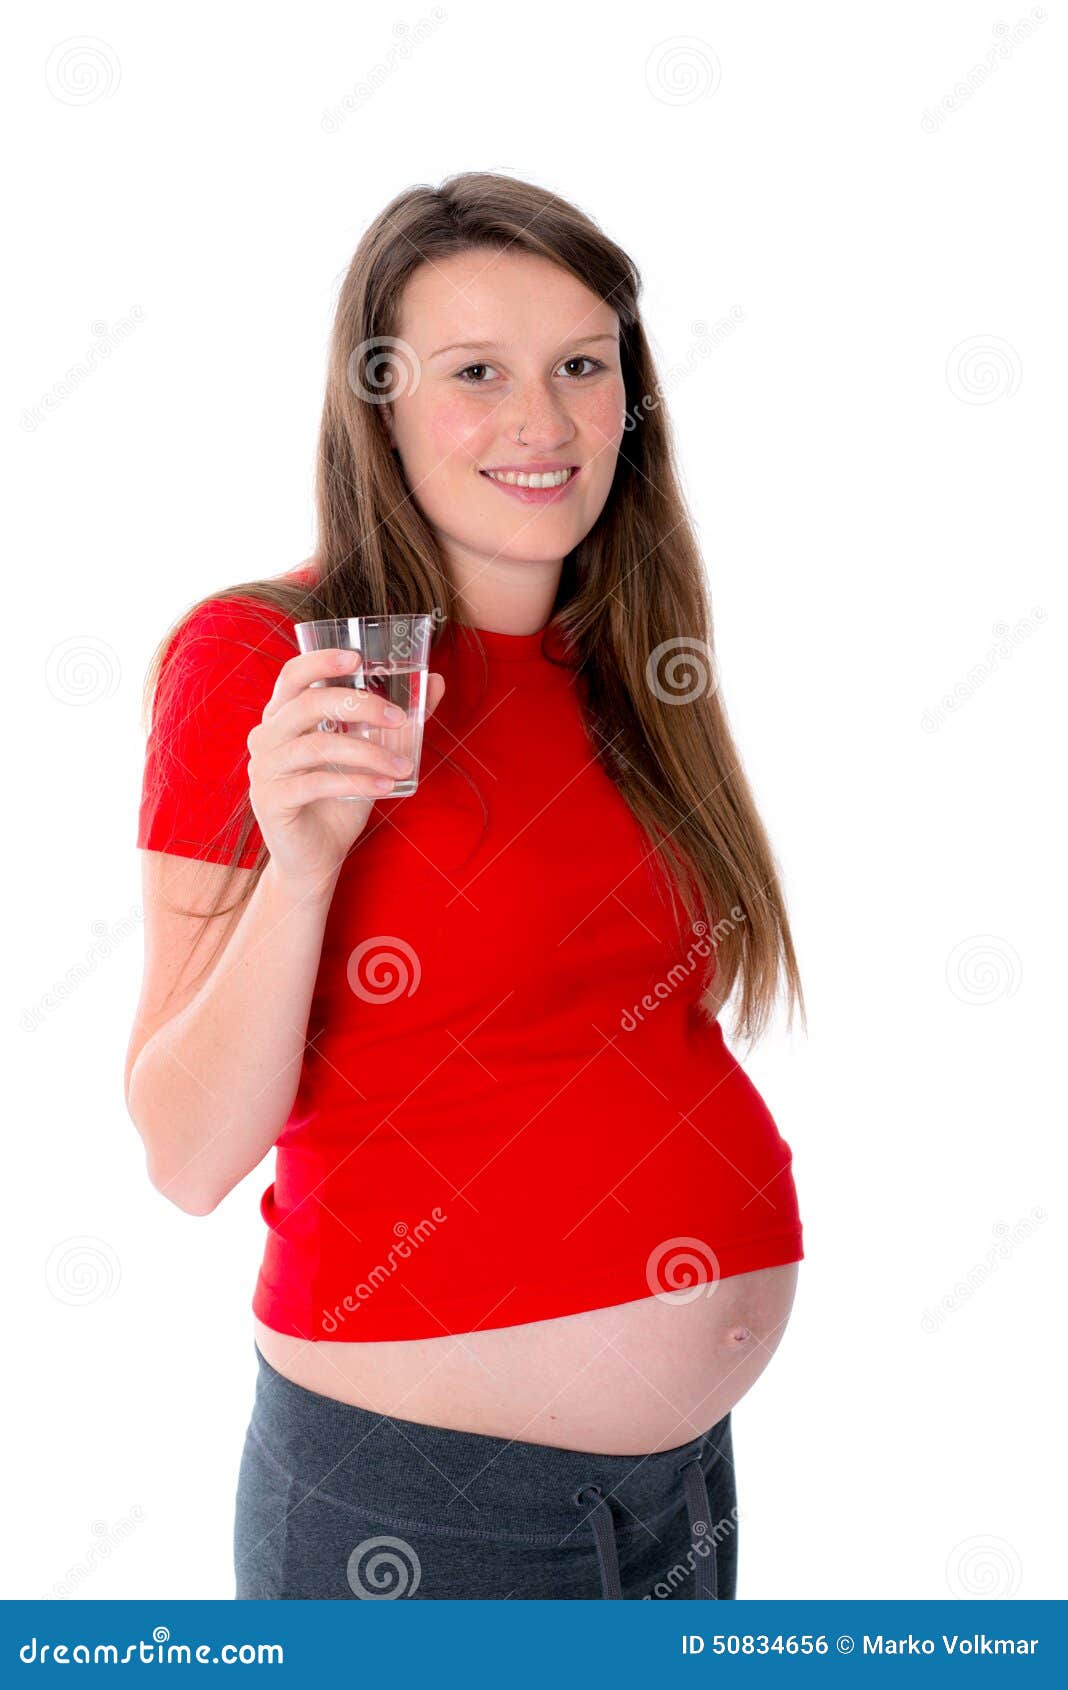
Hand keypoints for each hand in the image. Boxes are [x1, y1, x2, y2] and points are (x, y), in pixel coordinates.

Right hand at [246, 647, 445, 895]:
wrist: (315, 857)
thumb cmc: (338, 800)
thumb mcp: (370, 754)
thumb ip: (396, 719)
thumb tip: (435, 681)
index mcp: (282, 717)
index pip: (293, 675)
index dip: (321, 661)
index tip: (358, 658)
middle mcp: (265, 736)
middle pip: (309, 704)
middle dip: (360, 706)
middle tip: (400, 718)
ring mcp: (263, 768)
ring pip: (319, 745)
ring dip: (369, 753)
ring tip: (405, 766)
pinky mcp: (270, 799)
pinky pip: (318, 782)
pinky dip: (358, 782)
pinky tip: (387, 787)